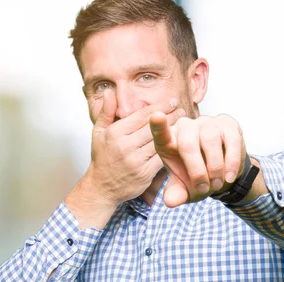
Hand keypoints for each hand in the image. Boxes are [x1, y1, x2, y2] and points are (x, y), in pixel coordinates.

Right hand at [86, 90, 184, 207]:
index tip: (172, 101)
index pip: (142, 115)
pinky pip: (162, 158)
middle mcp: (125, 146)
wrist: (102, 188)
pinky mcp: (145, 173)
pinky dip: (172, 150)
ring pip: (160, 142)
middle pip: (154, 127)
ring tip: (185, 124)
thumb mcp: (98, 133)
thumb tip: (109, 91)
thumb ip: (106, 111)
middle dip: (171, 116)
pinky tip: (180, 143)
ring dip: (174, 132)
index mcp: (116, 133)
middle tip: (182, 109)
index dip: (160, 107)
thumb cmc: (102, 158)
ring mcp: (136, 160)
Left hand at [149, 113, 245, 206]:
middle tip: (204, 189)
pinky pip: (231, 140)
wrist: (222, 174)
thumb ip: (176, 194)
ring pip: (210, 139)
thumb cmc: (198, 177)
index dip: (158, 126)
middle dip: (197, 170)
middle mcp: (186, 127)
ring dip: (215, 167)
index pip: (161, 133)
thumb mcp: (185, 190)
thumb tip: (170, 201)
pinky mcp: (227, 124)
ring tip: (217, 184)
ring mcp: (207, 123)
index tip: (156, 117)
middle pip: (187, 142)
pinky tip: (229, 176)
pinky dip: (231, 161)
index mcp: (169, 141)